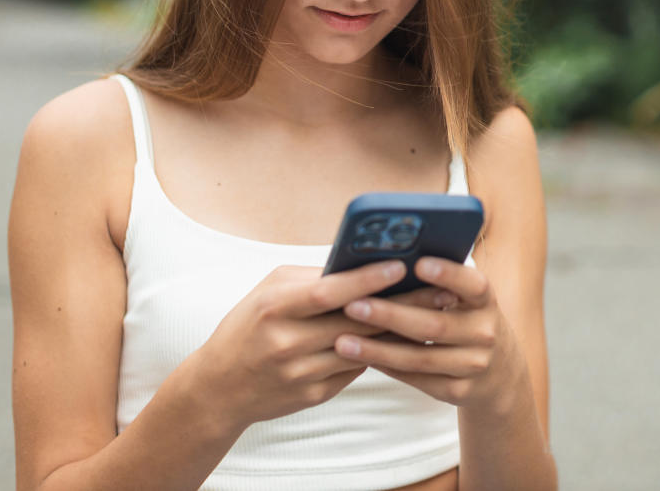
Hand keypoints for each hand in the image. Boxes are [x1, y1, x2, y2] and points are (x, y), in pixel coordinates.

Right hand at [183, 261, 451, 431]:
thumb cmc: (248, 326)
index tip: (401, 265)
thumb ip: (312, 278)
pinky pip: (356, 369)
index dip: (366, 279)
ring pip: (363, 349)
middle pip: (356, 322)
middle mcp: (287, 343)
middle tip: (440, 289)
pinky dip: (379, 352)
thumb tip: (362, 264)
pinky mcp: (314, 396)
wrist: (219, 388)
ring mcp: (301, 374)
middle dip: (402, 305)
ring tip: (435, 311)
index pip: (328, 292)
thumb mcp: (269, 292)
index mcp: (275, 308)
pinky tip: (406, 338)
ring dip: (400, 330)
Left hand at [333, 257, 522, 409]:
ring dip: (377, 349)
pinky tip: (362, 357)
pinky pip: (417, 378)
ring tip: (342, 340)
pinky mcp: (459, 390)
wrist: (499, 372)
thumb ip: (439, 285)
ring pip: (419, 357)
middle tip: (352, 305)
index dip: (448, 274)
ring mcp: (474, 365)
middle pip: (433, 325)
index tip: (417, 263)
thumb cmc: (467, 320)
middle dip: (390, 315)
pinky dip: (387, 367)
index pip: (472, 284)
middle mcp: (485, 332)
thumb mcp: (467, 300)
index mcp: (486, 301)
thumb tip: (385, 265)